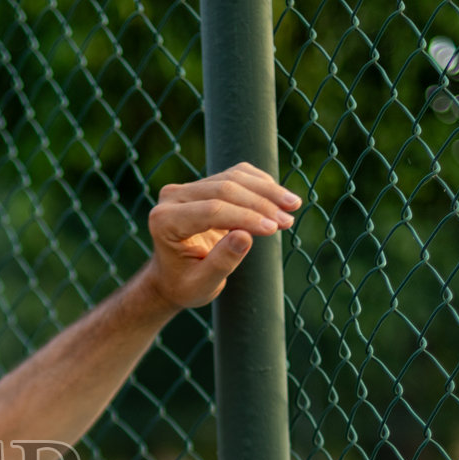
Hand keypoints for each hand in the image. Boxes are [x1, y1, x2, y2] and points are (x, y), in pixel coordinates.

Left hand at [143, 162, 300, 309]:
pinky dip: (261, 184)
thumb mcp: (202, 284)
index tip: (274, 228)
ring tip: (293, 206)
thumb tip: (245, 236)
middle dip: (260, 203)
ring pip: (234, 177)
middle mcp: (172, 197)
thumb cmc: (186, 284)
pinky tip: (280, 199)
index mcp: (165, 221)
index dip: (246, 217)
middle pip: (224, 189)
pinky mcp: (204, 183)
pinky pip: (237, 174)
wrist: (173, 277)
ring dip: (267, 191)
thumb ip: (221, 262)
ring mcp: (187, 187)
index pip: (211, 209)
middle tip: (288, 220)